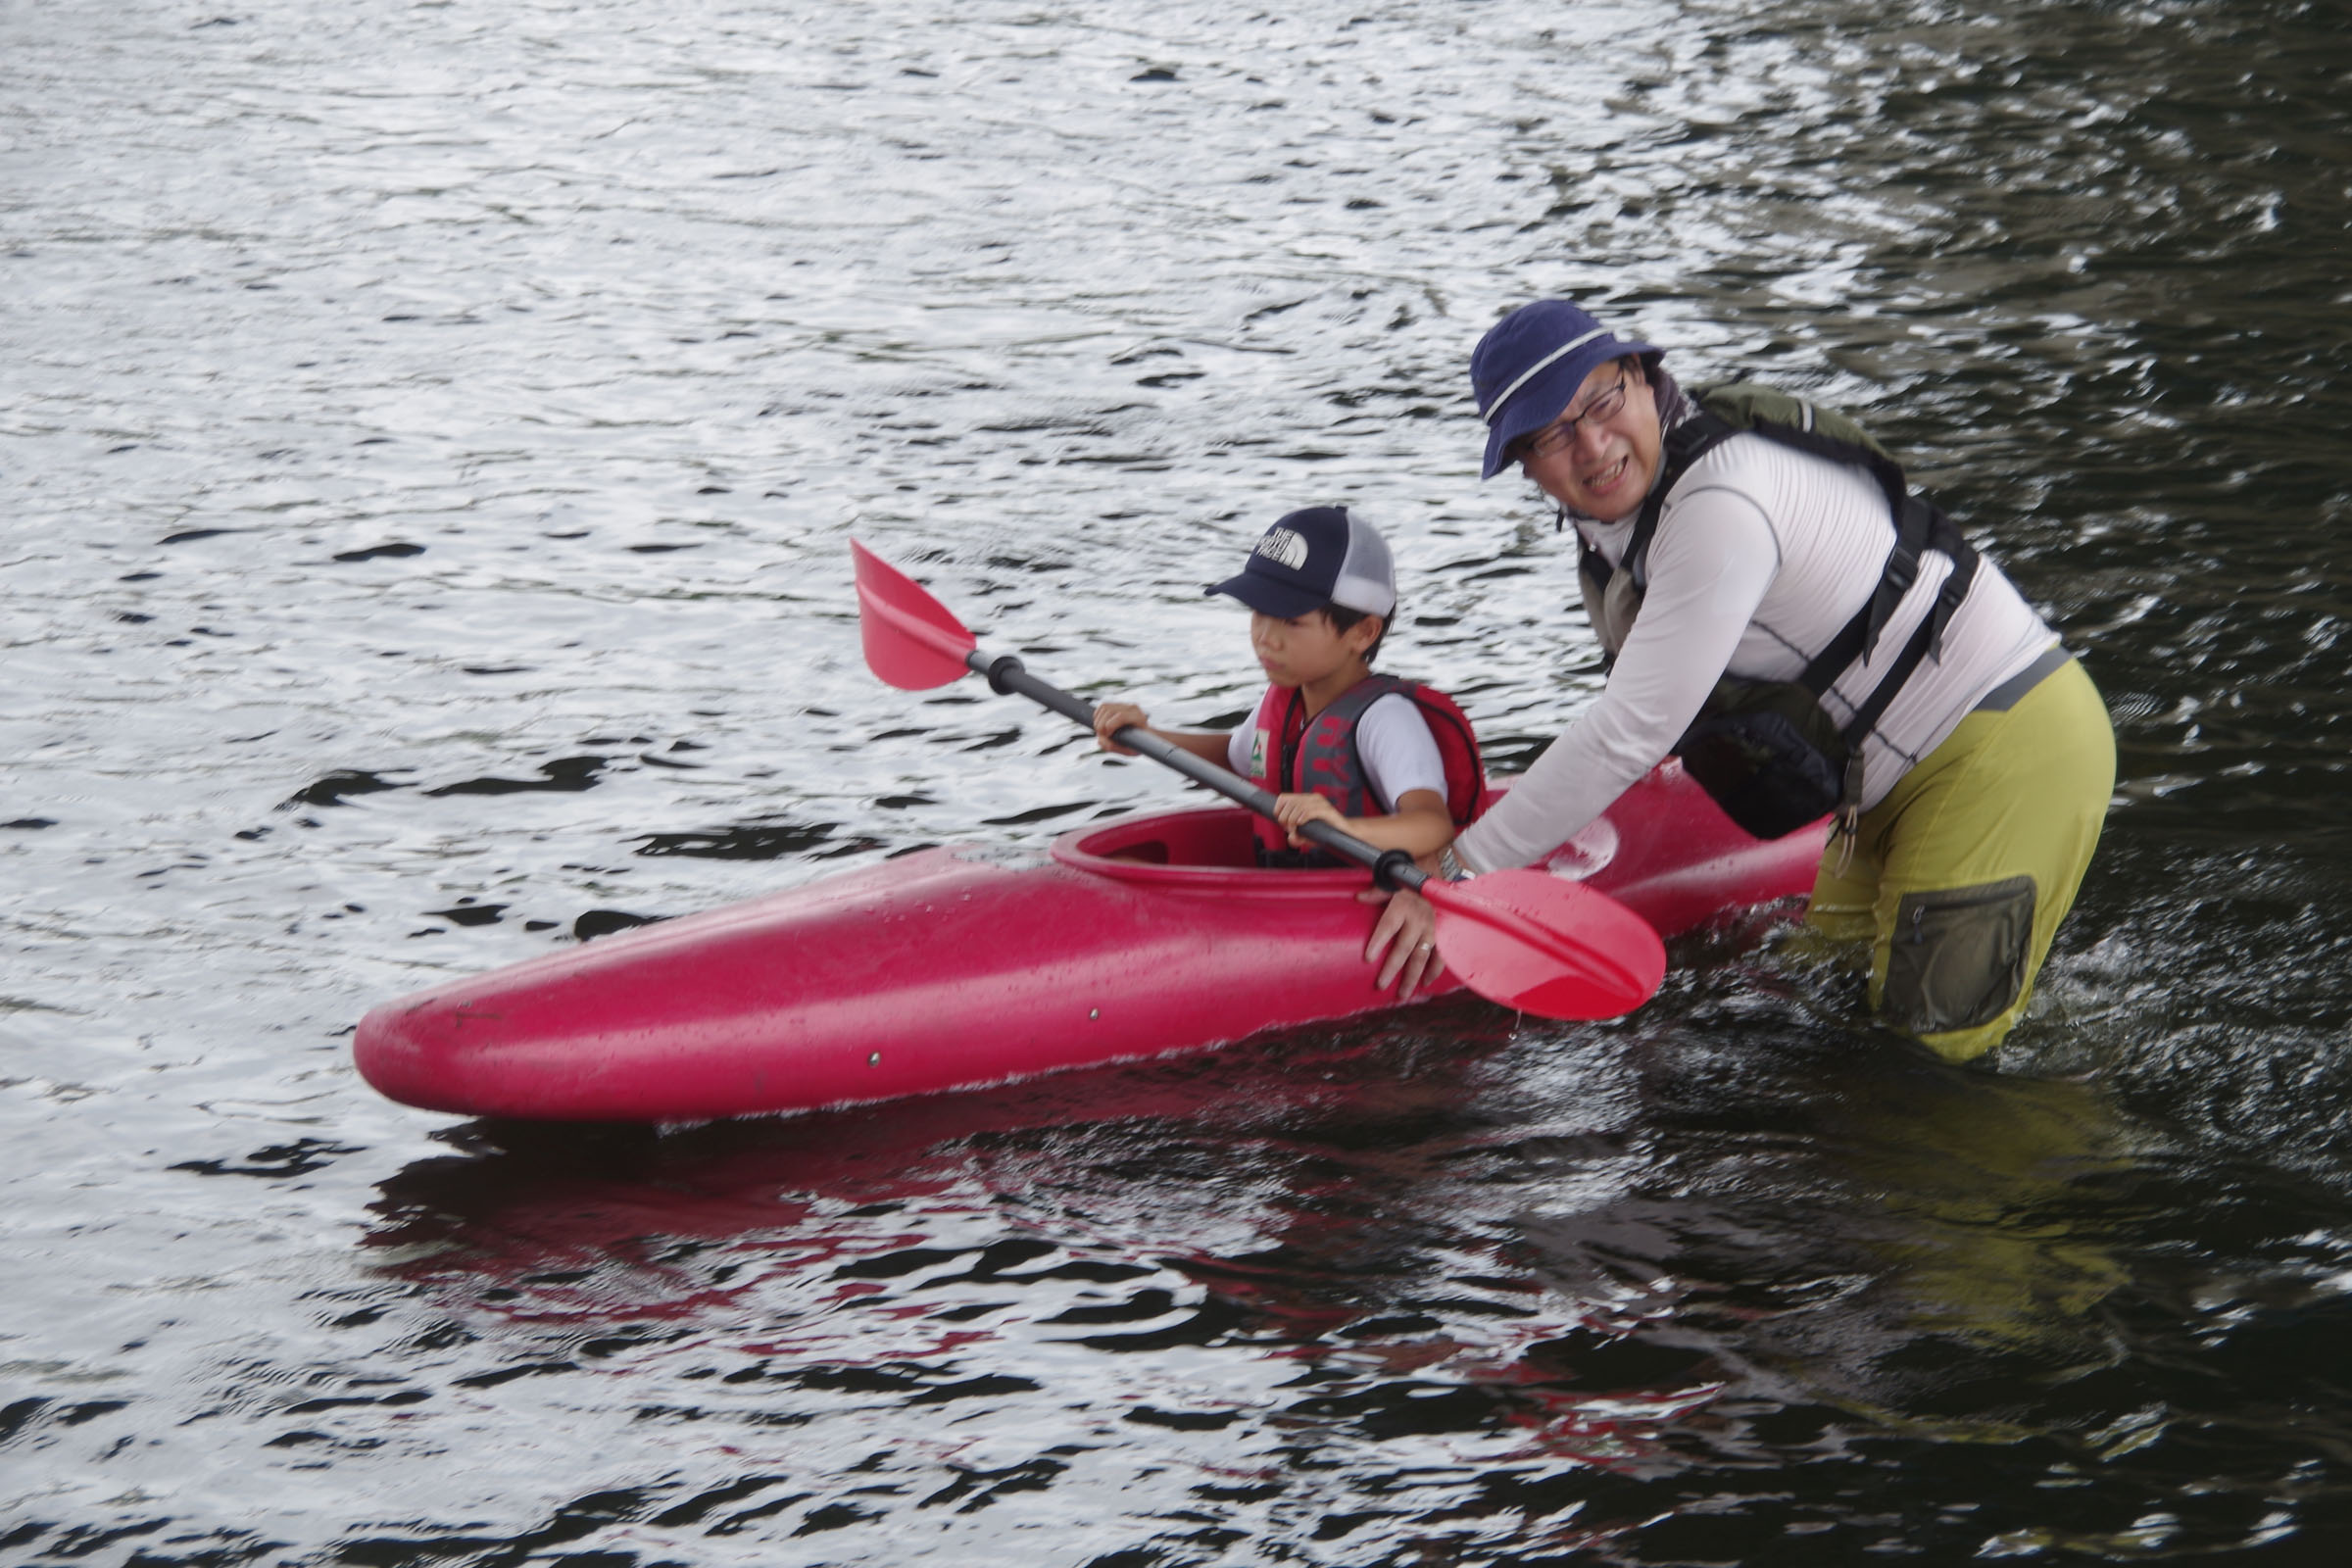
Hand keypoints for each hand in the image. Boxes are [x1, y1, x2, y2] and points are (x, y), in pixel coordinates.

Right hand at [1093, 701, 1147, 754]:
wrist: (1145, 736)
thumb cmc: (1139, 743)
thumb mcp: (1129, 750)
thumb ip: (1114, 747)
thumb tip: (1100, 741)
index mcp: (1139, 718)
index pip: (1121, 716)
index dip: (1109, 726)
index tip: (1106, 736)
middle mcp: (1132, 709)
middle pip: (1110, 711)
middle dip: (1101, 725)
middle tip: (1101, 736)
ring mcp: (1124, 705)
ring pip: (1104, 708)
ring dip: (1098, 721)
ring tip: (1101, 732)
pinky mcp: (1117, 705)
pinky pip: (1103, 707)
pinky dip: (1097, 716)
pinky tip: (1100, 725)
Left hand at [1273, 791, 1345, 846]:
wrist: (1346, 834)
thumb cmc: (1327, 832)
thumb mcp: (1307, 836)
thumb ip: (1296, 838)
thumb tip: (1291, 838)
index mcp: (1306, 800)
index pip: (1283, 798)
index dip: (1278, 810)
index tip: (1281, 823)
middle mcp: (1313, 799)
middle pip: (1289, 803)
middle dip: (1285, 818)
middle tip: (1289, 830)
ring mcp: (1321, 803)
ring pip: (1298, 807)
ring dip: (1292, 820)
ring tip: (1295, 830)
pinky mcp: (1328, 811)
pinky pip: (1310, 810)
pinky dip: (1302, 818)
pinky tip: (1301, 824)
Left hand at [1359, 885, 1441, 999]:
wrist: (1438, 880)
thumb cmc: (1410, 885)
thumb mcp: (1393, 884)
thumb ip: (1377, 893)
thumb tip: (1358, 897)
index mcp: (1403, 907)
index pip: (1388, 926)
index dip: (1379, 942)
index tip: (1368, 959)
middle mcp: (1418, 920)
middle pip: (1404, 947)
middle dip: (1392, 968)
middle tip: (1381, 984)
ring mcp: (1432, 929)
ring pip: (1421, 956)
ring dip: (1412, 976)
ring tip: (1402, 993)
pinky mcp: (1442, 936)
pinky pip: (1440, 957)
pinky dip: (1434, 971)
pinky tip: (1424, 983)